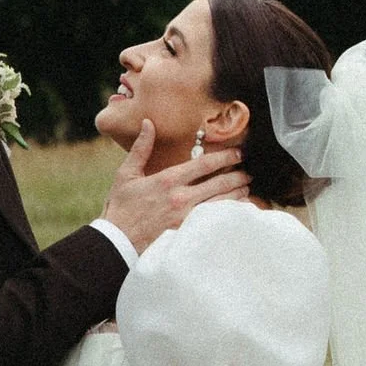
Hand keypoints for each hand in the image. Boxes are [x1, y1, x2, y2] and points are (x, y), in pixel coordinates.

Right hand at [102, 123, 246, 254]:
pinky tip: (237, 211)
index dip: (225, 157)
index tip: (238, 153)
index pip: (204, 164)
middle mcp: (181, 198)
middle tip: (248, 171)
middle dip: (237, 175)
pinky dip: (229, 214)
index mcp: (168, 180)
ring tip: (246, 188)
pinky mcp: (188, 233)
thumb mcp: (126, 174)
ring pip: (221, 203)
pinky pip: (215, 221)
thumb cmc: (120, 208)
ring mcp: (186, 217)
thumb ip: (141, 148)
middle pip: (219, 183)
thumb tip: (148, 123)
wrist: (117, 242)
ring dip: (237, 194)